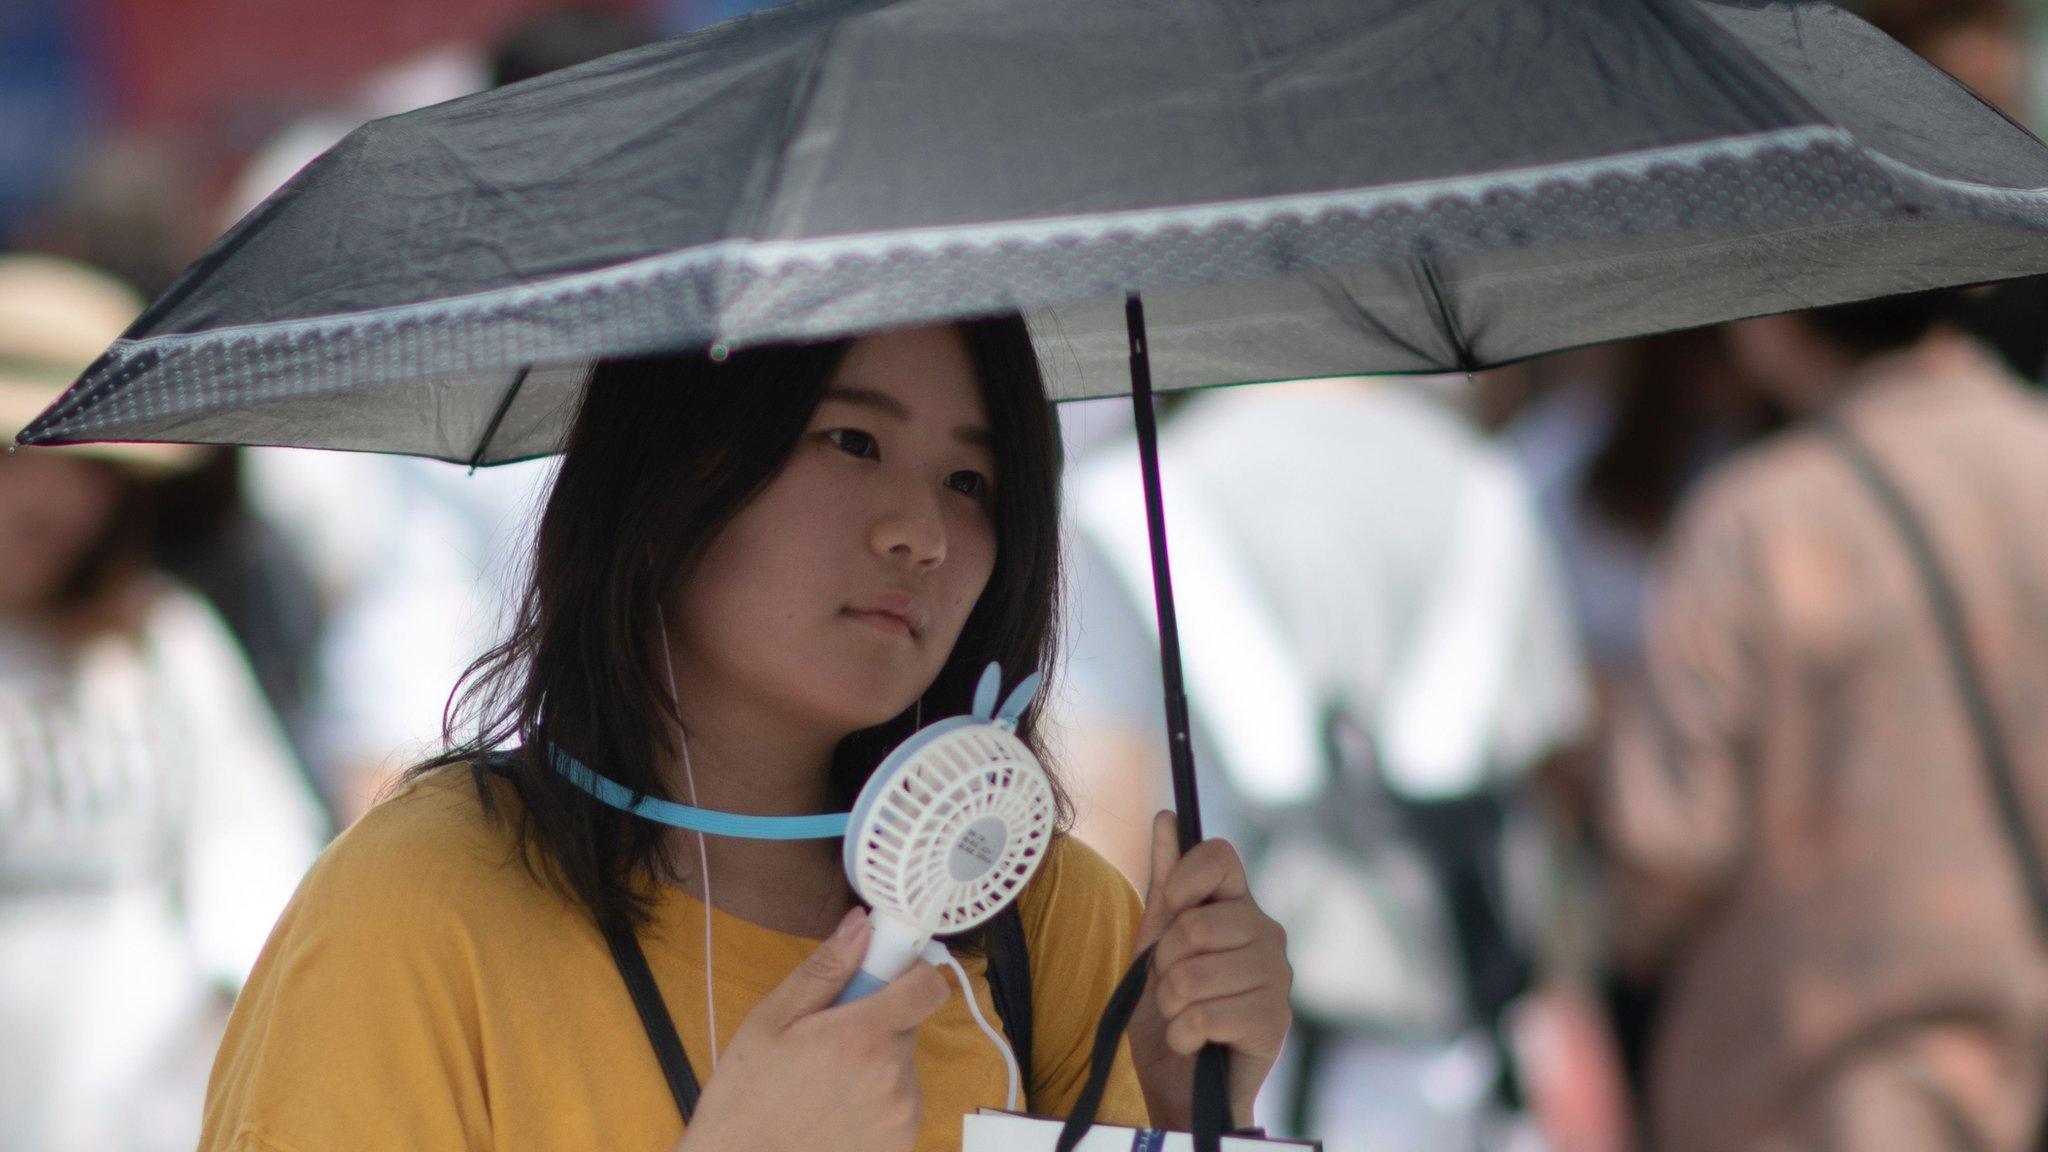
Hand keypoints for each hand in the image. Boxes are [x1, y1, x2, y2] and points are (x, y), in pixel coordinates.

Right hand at [675, 907, 949, 1151]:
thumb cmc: (747, 1094)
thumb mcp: (772, 1020)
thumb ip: (826, 969)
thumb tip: (863, 924)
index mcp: (863, 1037)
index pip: (929, 986)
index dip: (911, 972)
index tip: (883, 975)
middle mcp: (894, 1076)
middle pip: (907, 1024)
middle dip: (876, 1021)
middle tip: (829, 1037)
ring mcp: (902, 1114)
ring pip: (902, 1063)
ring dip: (876, 1062)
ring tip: (826, 1080)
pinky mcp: (901, 1141)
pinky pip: (901, 1100)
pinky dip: (878, 1097)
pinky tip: (836, 1108)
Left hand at [1127, 812, 1291, 1130]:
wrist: (1178, 1083)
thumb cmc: (1167, 1010)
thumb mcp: (1155, 943)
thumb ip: (1165, 883)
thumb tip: (1167, 816)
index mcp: (1238, 907)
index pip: (1220, 855)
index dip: (1184, 878)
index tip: (1171, 909)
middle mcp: (1266, 934)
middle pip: (1194, 924)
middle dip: (1164, 964)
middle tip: (1173, 988)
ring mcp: (1276, 978)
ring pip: (1192, 975)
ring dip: (1170, 1006)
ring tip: (1184, 1017)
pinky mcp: (1275, 1022)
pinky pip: (1205, 1015)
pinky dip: (1182, 1035)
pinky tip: (1195, 1043)